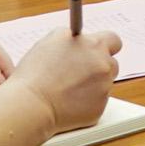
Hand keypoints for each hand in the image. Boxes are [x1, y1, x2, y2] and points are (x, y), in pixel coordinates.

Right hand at [3, 28, 119, 136]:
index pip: (113, 39)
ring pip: (104, 84)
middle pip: (111, 63)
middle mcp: (104, 65)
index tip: (97, 50)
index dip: (105, 45)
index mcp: (94, 45)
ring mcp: (104, 87)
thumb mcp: (52, 40)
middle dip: (98, 66)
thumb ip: (72, 37)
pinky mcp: (100, 108)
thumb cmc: (36, 73)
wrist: (31, 104)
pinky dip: (86, 102)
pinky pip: (97, 102)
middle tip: (80, 72)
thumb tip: (80, 39)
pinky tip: (68, 101)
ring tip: (68, 88)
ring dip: (92, 84)